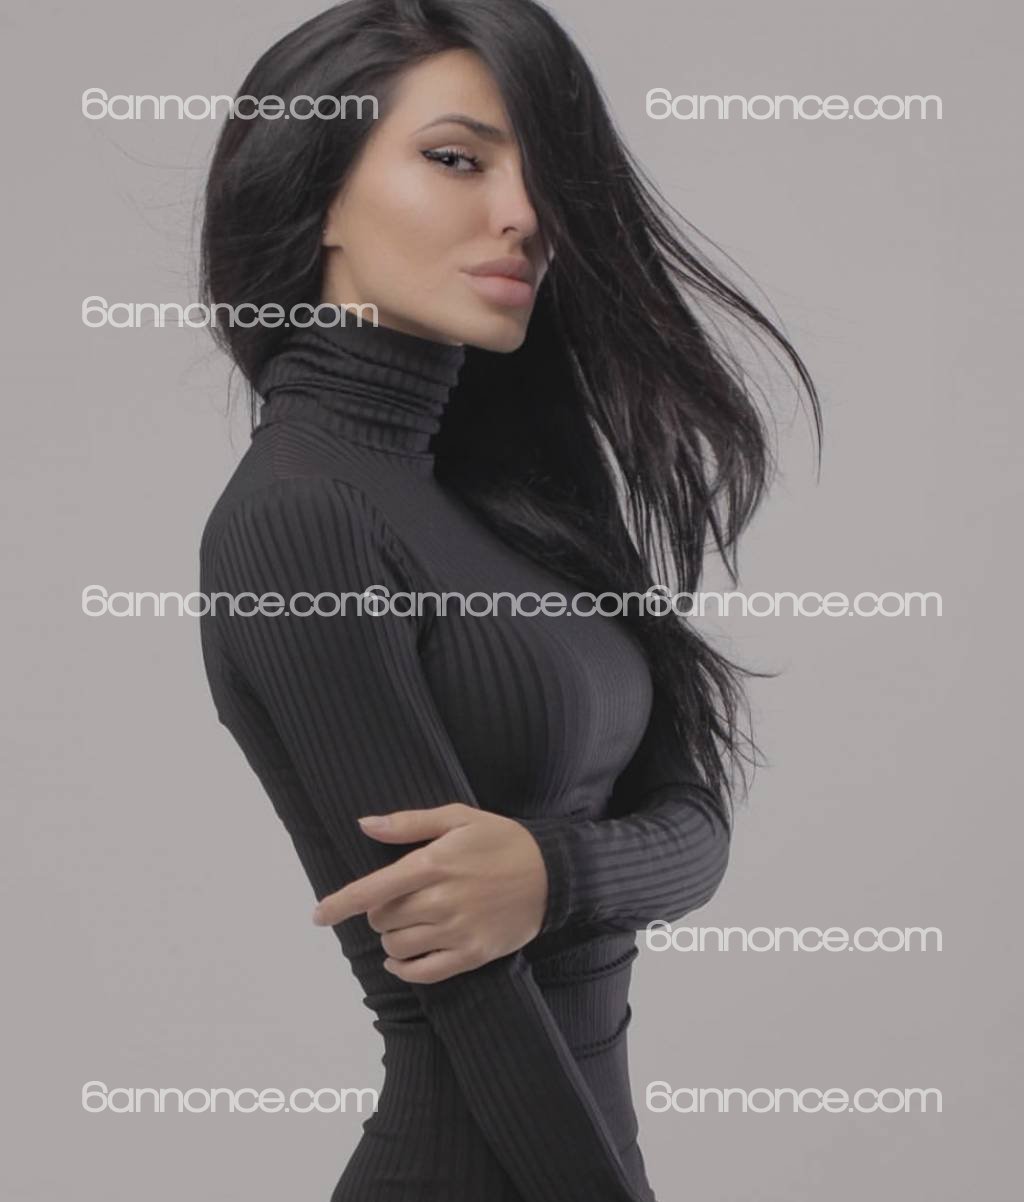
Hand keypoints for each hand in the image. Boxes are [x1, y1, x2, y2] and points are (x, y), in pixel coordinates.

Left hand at [311, 803, 548, 982]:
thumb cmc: (502, 840)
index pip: (373, 890)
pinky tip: (402, 960)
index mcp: (434, 864)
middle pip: (383, 920)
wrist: (553, 873)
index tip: (317, 916)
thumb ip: (409, 824)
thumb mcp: (458, 818)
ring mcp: (458, 931)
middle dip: (379, 913)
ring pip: (398, 948)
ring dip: (391, 939)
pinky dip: (404, 969)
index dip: (340, 904)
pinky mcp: (473, 954)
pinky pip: (424, 973)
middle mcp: (442, 900)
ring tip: (405, 924)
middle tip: (396, 901)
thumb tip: (365, 825)